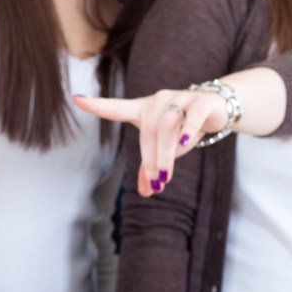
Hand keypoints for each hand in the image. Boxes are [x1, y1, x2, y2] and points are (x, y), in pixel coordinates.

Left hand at [73, 89, 227, 196]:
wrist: (216, 109)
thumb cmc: (181, 128)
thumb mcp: (165, 147)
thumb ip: (151, 165)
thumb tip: (146, 193)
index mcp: (142, 109)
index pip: (116, 107)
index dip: (96, 104)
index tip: (76, 99)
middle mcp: (157, 101)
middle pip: (148, 132)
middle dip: (150, 160)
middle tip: (155, 183)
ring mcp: (178, 98)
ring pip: (167, 128)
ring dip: (165, 155)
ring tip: (165, 177)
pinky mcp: (200, 102)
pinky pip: (191, 118)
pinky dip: (187, 131)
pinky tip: (185, 145)